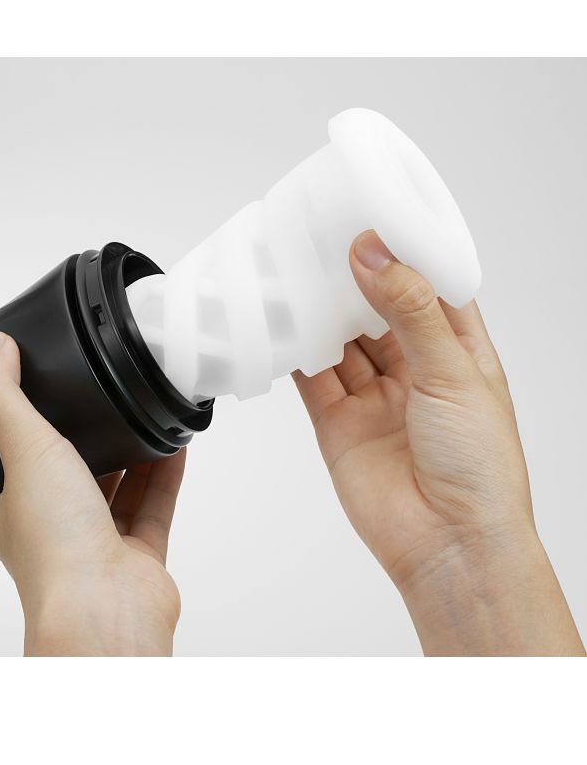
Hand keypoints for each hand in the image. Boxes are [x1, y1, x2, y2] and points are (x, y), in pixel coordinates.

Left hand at [0, 330, 184, 655]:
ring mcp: (99, 545)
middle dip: (90, 440)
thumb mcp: (22, 450)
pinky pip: (154, 507)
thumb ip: (4, 397)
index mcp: (14, 513)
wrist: (106, 611)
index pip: (17, 463)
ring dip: (132, 454)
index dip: (32, 428)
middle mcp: (54, 531)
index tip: (50, 393)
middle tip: (104, 397)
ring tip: (144, 412)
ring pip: (117, 491)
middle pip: (73, 475)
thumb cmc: (55, 548)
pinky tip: (174, 445)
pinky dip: (164, 475)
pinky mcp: (139, 557)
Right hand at [293, 230, 583, 655]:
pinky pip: (312, 375)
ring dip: (321, 308)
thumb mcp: (453, 373)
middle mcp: (415, 369)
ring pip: (340, 338)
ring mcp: (374, 395)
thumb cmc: (480, 469)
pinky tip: (284, 320)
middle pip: (376, 307)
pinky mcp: (338, 420)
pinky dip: (296, 349)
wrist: (447, 545)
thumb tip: (374, 253)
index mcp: (459, 351)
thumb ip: (409, 310)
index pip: (430, 286)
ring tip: (297, 269)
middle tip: (324, 238)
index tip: (374, 218)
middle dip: (353, 275)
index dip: (404, 252)